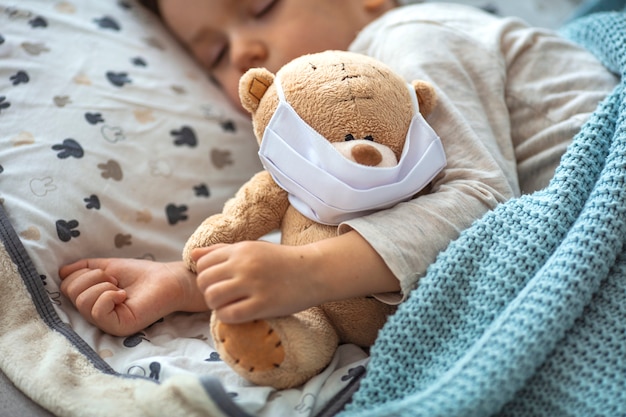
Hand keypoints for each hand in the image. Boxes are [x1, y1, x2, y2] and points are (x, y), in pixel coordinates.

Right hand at [59, 258, 206, 335]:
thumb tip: (60, 272)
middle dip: (93, 277)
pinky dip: (108, 295)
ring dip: (103, 285)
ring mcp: (106, 324)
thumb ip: (84, 269)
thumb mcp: (107, 266)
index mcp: (91, 302)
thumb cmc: (141, 274)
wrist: (167, 279)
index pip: (67, 286)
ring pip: (82, 301)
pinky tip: (123, 296)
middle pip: (71, 293)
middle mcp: (96, 316)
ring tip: (120, 288)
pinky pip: (97, 310)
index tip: (107, 274)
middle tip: (115, 281)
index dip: (85, 273)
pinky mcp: (118, 328)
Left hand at [193, 241, 327, 322]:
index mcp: (240, 249)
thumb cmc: (281, 261)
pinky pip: (230, 314)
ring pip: (213, 298)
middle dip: (207, 292)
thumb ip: (221, 251)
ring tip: (229, 306)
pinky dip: (227, 317)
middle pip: (204, 281)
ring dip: (216, 306)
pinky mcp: (263, 304)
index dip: (205, 277)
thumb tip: (193, 255)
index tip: (217, 283)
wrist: (314, 271)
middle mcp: (244, 265)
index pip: (202, 264)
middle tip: (222, 297)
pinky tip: (238, 314)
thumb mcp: (251, 248)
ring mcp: (253, 284)